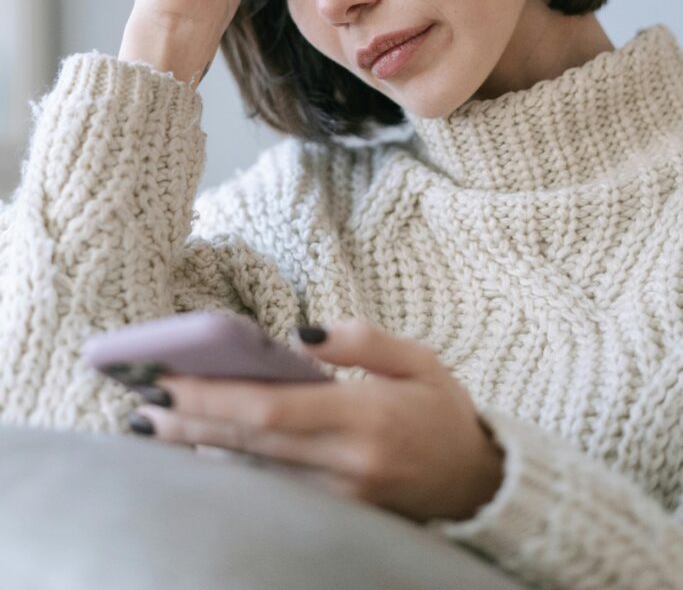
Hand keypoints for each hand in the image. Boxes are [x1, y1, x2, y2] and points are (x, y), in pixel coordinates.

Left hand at [130, 319, 504, 522]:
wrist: (480, 485)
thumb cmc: (444, 412)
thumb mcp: (419, 358)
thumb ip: (362, 340)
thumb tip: (300, 337)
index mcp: (367, 417)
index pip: (273, 409)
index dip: (213, 398)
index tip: (168, 380)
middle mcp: (347, 465)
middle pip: (250, 444)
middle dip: (190, 422)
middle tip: (140, 402)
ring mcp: (340, 500)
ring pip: (254, 473)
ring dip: (198, 448)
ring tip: (151, 424)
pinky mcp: (337, 517)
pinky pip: (273, 491)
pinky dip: (231, 469)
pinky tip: (197, 451)